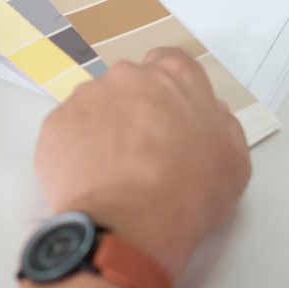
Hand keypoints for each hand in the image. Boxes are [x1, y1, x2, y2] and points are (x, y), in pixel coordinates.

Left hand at [35, 49, 250, 279]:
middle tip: (141, 152)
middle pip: (130, 84)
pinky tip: (87, 179)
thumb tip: (211, 112)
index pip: (170, 62)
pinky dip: (76, 149)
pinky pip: (68, 130)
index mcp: (175, 78)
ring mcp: (86, 96)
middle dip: (134, 109)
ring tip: (111, 171)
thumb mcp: (233, 163)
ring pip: (95, 105)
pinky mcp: (55, 122)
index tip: (168, 118)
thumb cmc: (189, 194)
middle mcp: (128, 76)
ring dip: (102, 128)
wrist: (126, 225)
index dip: (169, 91)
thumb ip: (223, 126)